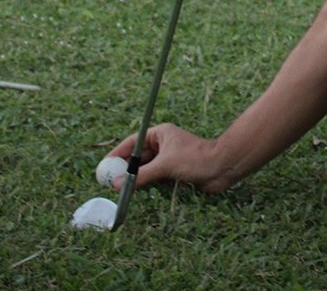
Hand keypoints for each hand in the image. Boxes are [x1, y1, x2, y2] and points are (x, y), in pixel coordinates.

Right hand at [105, 123, 229, 192]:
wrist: (221, 168)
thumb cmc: (196, 158)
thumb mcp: (165, 166)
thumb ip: (141, 175)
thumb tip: (117, 183)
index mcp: (161, 134)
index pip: (133, 142)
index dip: (118, 153)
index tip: (105, 165)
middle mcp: (163, 145)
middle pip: (138, 157)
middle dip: (125, 169)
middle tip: (110, 182)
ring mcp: (168, 159)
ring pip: (146, 170)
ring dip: (136, 179)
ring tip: (122, 190)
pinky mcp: (174, 172)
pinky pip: (155, 178)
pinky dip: (147, 185)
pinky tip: (138, 193)